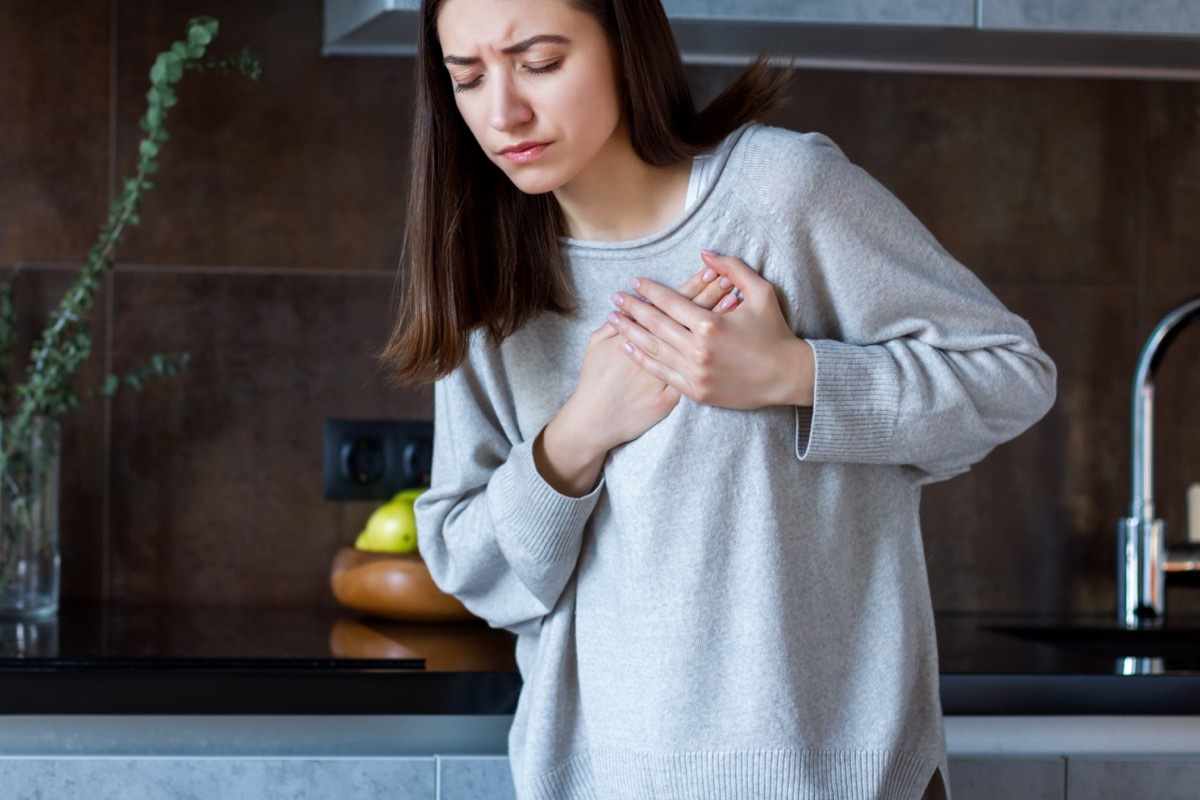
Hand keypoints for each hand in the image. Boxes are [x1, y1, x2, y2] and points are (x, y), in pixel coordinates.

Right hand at [534, 265, 736, 495]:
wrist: (597, 420)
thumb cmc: (595, 380)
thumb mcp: (595, 345)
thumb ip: (611, 321)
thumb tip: (623, 303)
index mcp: (644, 334)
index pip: (673, 304)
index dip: (691, 286)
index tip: (708, 269)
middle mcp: (662, 352)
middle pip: (692, 317)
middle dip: (710, 294)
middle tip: (729, 274)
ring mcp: (677, 374)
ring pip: (703, 339)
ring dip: (719, 315)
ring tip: (736, 294)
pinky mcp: (685, 393)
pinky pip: (713, 361)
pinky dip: (722, 347)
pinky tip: (734, 334)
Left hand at [607, 250, 814, 409]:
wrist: (786, 376)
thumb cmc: (774, 332)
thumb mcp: (762, 292)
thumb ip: (733, 269)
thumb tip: (705, 254)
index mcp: (711, 324)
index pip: (670, 302)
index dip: (650, 290)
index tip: (634, 282)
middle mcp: (698, 349)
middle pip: (655, 324)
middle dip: (631, 309)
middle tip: (615, 298)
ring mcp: (695, 373)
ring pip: (653, 349)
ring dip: (629, 332)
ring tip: (612, 320)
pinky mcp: (696, 391)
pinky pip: (661, 372)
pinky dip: (642, 359)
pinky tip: (627, 347)